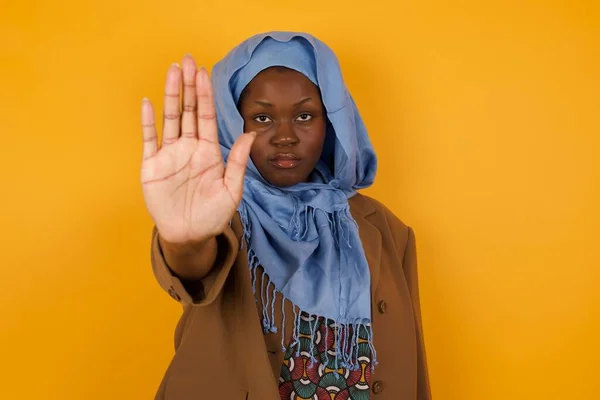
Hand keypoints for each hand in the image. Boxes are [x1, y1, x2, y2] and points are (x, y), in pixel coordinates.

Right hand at [140, 54, 254, 244]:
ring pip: (170, 118)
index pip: (207, 116)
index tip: (204, 73)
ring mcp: (169, 155)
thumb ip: (238, 161)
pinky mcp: (152, 167)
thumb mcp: (232, 190)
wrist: (190, 235)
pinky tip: (148, 103)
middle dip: (189, 85)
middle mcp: (188, 148)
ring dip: (171, 95)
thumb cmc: (213, 214)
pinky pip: (149, 140)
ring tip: (172, 71)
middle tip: (187, 60)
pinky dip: (148, 122)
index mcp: (208, 151)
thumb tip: (251, 133)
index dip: (205, 94)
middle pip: (188, 110)